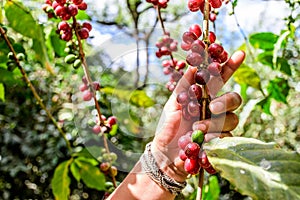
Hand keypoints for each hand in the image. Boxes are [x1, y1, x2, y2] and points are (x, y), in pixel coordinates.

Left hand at [151, 50, 245, 181]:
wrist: (165, 155)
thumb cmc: (167, 129)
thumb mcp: (171, 106)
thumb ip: (182, 88)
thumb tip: (191, 67)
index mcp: (203, 98)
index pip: (219, 80)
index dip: (229, 67)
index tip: (239, 54)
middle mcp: (214, 110)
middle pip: (234, 99)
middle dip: (226, 101)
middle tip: (212, 107)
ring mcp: (219, 127)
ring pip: (233, 119)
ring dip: (214, 123)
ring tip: (197, 129)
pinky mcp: (221, 143)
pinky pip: (227, 138)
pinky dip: (214, 139)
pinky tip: (201, 143)